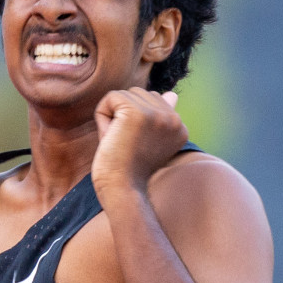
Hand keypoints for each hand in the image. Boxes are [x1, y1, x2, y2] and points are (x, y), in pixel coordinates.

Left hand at [91, 87, 187, 202]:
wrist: (122, 188)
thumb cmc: (129, 169)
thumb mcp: (147, 140)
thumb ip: (159, 117)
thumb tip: (172, 94)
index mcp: (180, 127)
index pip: (151, 101)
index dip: (134, 123)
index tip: (137, 148)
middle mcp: (174, 118)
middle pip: (138, 94)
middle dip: (122, 116)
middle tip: (125, 144)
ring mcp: (157, 114)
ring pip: (123, 95)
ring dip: (112, 117)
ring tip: (119, 141)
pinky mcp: (137, 112)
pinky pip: (110, 97)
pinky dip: (102, 116)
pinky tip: (110, 136)